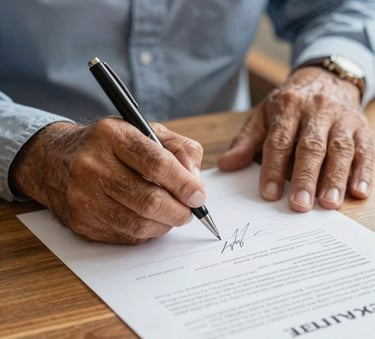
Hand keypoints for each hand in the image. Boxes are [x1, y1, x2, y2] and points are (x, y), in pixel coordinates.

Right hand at [10, 117, 204, 243]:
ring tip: (172, 214)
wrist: (57, 161)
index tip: (198, 196)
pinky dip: (147, 231)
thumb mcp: (145, 131)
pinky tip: (150, 219)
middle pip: (149, 199)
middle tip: (189, 210)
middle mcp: (92, 166)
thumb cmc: (110, 146)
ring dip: (165, 223)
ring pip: (140, 223)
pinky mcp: (82, 221)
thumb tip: (195, 181)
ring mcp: (83, 197)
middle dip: (179, 210)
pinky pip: (127, 236)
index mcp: (112, 136)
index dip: (184, 183)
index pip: (157, 164)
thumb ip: (178, 149)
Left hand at [218, 66, 373, 211]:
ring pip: (340, 149)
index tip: (269, 194)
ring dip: (335, 177)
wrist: (325, 78)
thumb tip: (226, 165)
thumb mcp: (263, 115)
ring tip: (329, 203)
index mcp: (287, 108)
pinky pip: (365, 149)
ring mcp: (341, 118)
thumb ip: (246, 141)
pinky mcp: (361, 127)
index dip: (273, 168)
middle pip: (311, 146)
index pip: (279, 141)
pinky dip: (363, 171)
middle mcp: (316, 111)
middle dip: (305, 177)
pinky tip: (359, 190)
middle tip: (299, 204)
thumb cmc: (289, 103)